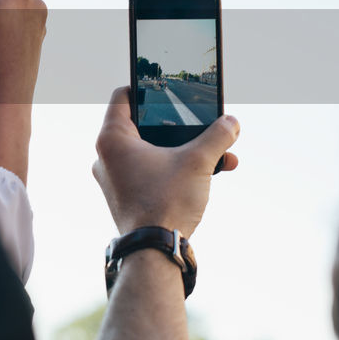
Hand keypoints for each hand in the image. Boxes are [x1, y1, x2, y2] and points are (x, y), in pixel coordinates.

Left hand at [92, 86, 238, 236]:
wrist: (155, 253)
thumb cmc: (167, 203)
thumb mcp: (198, 162)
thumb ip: (218, 137)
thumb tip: (232, 122)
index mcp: (113, 139)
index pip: (124, 96)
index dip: (147, 86)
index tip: (168, 88)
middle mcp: (107, 156)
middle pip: (143, 125)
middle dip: (179, 126)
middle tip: (201, 124)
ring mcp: (115, 178)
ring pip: (152, 152)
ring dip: (185, 151)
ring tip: (217, 155)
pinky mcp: (126, 196)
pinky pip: (151, 172)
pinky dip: (176, 169)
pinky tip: (208, 174)